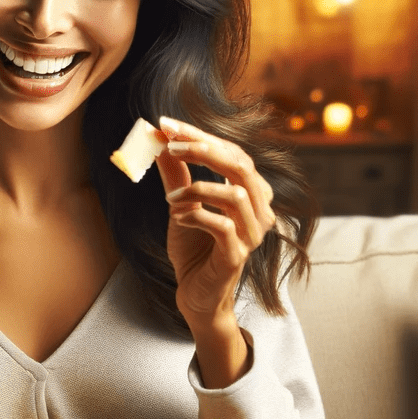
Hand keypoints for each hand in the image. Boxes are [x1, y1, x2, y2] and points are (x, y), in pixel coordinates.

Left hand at [155, 116, 275, 324]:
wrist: (195, 293)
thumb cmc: (193, 249)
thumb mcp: (180, 204)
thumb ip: (175, 173)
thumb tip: (158, 137)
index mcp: (251, 192)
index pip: (231, 152)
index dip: (199, 135)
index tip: (165, 125)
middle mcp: (259, 210)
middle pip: (240, 165)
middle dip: (202, 149)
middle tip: (168, 145)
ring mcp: (251, 234)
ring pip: (235, 194)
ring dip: (197, 187)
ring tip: (170, 195)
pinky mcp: (237, 256)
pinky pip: (223, 227)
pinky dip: (196, 216)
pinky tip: (178, 216)